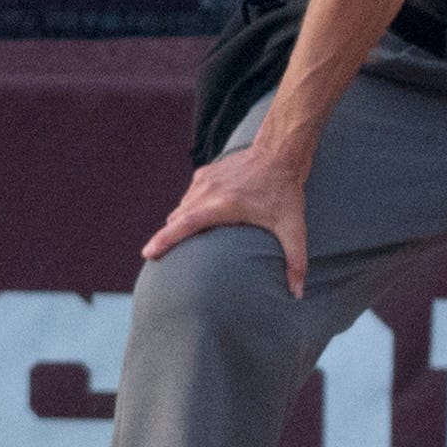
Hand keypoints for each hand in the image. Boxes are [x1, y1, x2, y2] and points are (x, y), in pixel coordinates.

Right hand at [143, 139, 311, 295]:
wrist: (279, 152)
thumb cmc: (285, 192)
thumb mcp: (293, 227)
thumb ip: (296, 261)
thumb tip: (297, 293)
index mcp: (223, 205)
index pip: (184, 225)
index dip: (164, 240)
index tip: (148, 254)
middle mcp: (207, 192)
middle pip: (177, 220)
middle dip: (169, 238)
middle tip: (163, 256)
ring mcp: (203, 180)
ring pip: (181, 208)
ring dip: (181, 224)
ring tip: (183, 240)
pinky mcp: (204, 173)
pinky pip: (189, 197)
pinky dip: (190, 209)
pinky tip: (201, 218)